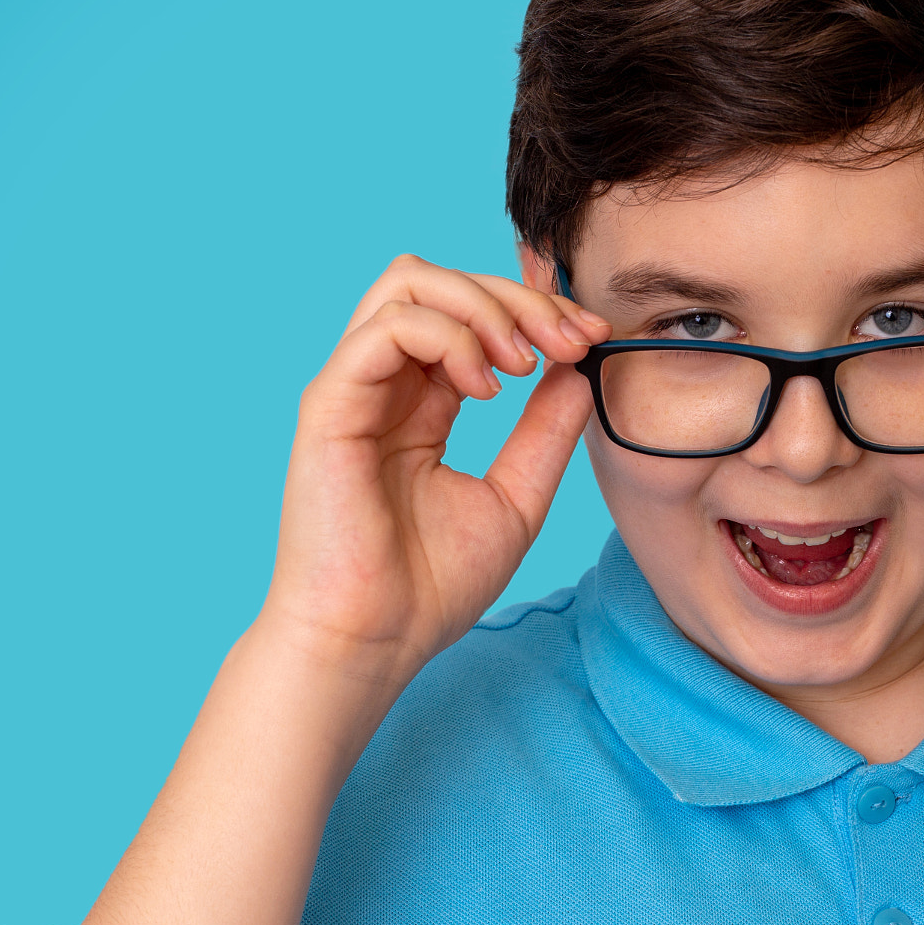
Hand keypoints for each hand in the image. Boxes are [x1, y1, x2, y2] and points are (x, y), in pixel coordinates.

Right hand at [255, 253, 609, 693]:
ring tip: (523, 365)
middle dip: (520, 299)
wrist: (374, 642)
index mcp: (422, 403)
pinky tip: (486, 390)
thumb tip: (582, 369)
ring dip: (483, 306)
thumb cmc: (430, 586)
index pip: (473, 314)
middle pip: (444, 281)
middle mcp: (384, 385)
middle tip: (572, 340)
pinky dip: (449, 339)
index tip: (593, 337)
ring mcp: (354, 388)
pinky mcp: (330, 404)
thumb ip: (546, 430)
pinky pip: (388, 327)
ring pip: (410, 282)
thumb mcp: (517, 496)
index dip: (537, 310)